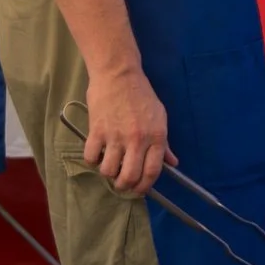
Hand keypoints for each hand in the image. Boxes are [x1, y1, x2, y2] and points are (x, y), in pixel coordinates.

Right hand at [82, 68, 168, 195]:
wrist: (119, 75)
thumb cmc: (142, 95)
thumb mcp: (160, 117)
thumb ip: (164, 143)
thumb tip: (172, 162)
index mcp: (156, 136)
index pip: (153, 171)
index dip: (145, 186)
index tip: (139, 190)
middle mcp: (137, 139)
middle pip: (129, 176)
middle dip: (125, 186)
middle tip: (121, 183)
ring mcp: (116, 136)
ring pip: (108, 170)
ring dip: (107, 173)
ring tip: (109, 166)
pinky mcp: (97, 131)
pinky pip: (91, 157)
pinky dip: (92, 160)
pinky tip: (97, 154)